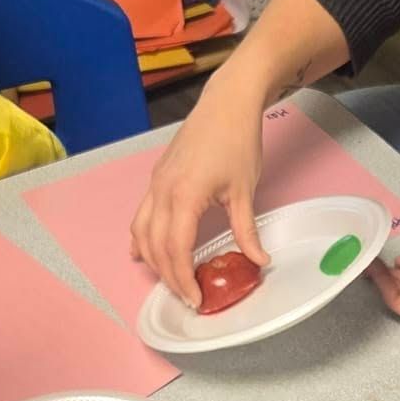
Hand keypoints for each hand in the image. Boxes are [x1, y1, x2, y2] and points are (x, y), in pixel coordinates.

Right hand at [129, 75, 268, 307]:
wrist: (227, 102)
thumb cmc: (237, 140)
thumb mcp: (245, 191)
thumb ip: (246, 231)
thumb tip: (258, 261)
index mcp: (184, 196)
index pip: (176, 250)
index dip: (183, 279)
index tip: (196, 299)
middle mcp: (162, 191)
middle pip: (155, 247)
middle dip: (169, 277)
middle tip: (188, 297)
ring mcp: (155, 183)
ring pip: (141, 233)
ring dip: (153, 261)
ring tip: (171, 280)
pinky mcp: (157, 178)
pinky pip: (141, 216)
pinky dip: (141, 239)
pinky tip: (143, 253)